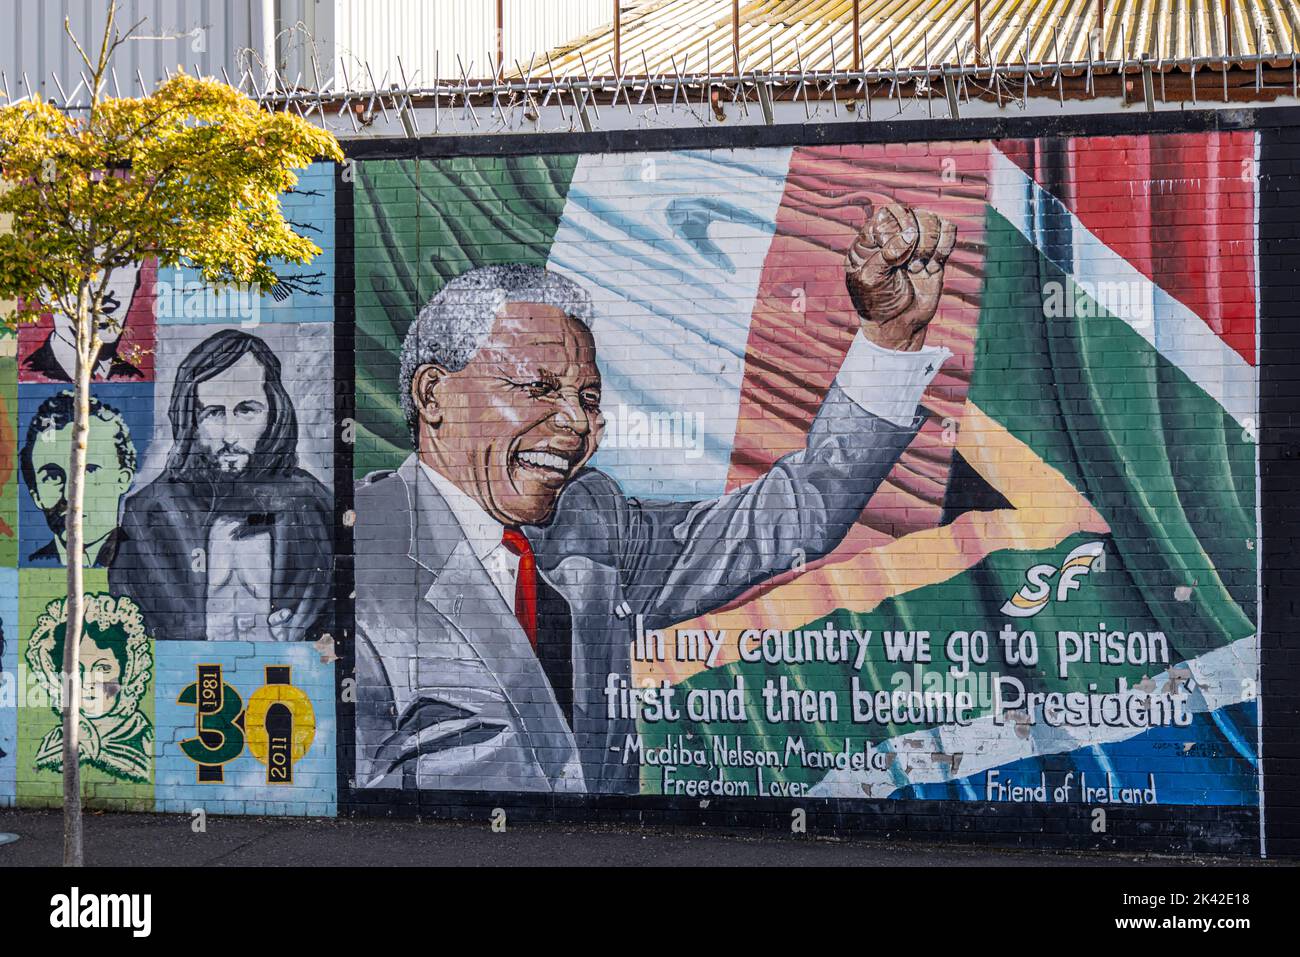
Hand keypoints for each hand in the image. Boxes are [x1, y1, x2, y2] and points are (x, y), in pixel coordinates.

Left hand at [845, 203, 955, 351]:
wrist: (899, 324)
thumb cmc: (877, 303)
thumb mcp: (870, 281)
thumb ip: (885, 255)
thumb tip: (909, 233)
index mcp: (870, 238)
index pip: (887, 213)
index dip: (896, 232)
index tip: (893, 259)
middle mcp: (892, 234)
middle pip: (911, 212)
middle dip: (914, 240)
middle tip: (907, 264)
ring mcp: (915, 241)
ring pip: (932, 219)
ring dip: (929, 246)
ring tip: (918, 268)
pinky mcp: (935, 251)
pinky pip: (948, 229)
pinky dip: (945, 246)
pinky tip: (933, 267)